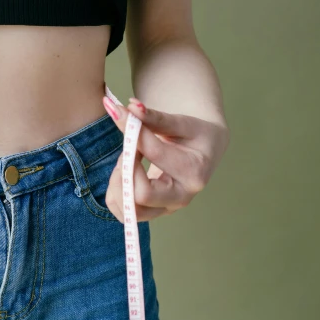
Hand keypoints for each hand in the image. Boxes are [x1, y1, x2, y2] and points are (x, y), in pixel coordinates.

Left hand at [101, 96, 228, 221]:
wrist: (204, 150)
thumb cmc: (193, 133)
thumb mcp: (179, 122)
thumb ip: (154, 117)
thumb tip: (130, 106)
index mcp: (193, 171)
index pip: (153, 154)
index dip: (133, 133)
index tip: (122, 115)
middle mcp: (181, 197)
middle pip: (140, 195)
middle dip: (124, 169)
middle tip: (128, 150)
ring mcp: (167, 208)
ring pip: (128, 210)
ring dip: (117, 183)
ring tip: (127, 161)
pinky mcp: (154, 212)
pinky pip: (123, 213)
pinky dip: (116, 193)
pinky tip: (125, 172)